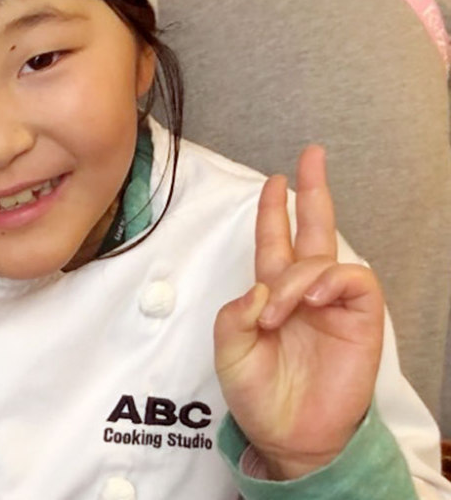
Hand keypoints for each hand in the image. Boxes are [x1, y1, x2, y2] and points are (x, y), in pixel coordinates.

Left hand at [213, 146, 383, 479]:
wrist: (288, 435)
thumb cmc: (258, 395)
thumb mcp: (229, 352)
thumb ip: (235, 315)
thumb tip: (260, 288)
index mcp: (271, 295)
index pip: (274, 241)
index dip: (273, 211)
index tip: (274, 181)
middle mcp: (303, 293)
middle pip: (313, 230)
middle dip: (313, 191)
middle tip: (312, 156)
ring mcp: (332, 304)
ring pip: (323, 258)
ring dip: (297, 276)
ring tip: (279, 310)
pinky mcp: (360, 319)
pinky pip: (353, 280)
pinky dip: (329, 282)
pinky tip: (313, 301)